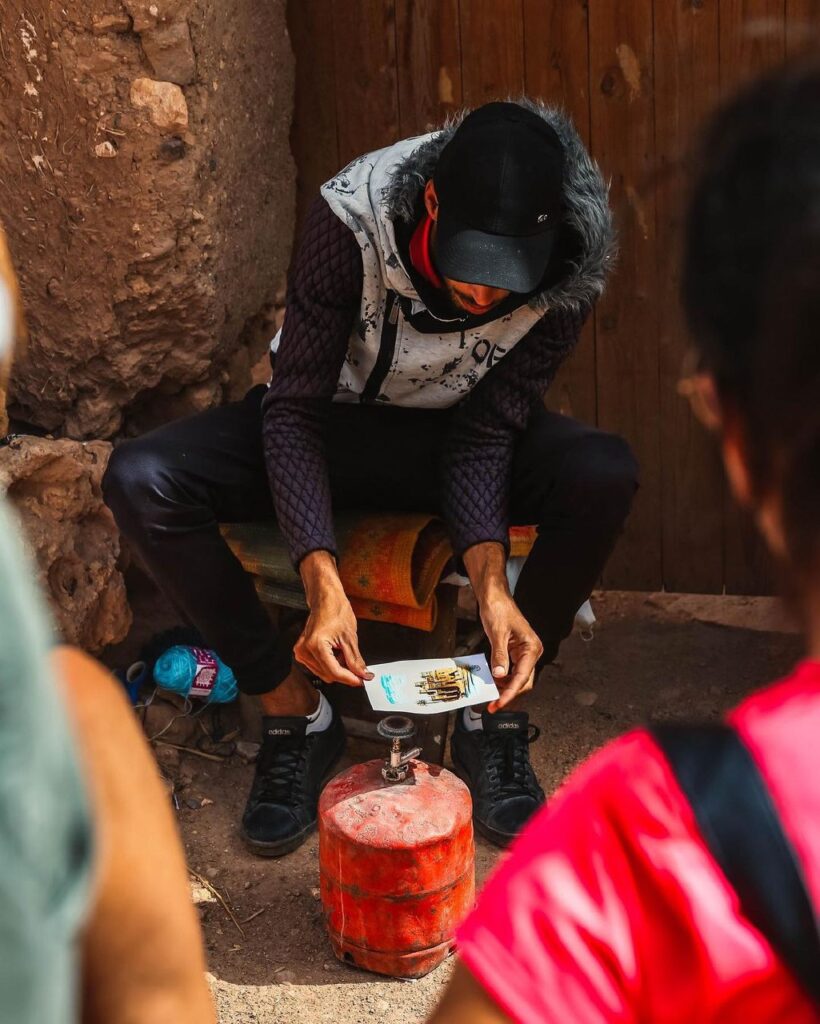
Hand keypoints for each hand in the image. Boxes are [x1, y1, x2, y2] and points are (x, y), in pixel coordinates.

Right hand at [295, 550, 372, 686]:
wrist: (325, 599)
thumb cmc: (336, 611)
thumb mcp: (350, 637)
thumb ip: (356, 660)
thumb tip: (363, 675)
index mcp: (315, 645)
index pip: (334, 672)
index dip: (350, 679)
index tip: (362, 681)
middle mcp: (304, 650)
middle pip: (329, 675)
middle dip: (345, 673)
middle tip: (358, 666)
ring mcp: (301, 652)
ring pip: (324, 673)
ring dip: (337, 668)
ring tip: (343, 652)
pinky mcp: (302, 653)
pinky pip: (319, 667)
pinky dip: (330, 664)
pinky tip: (335, 653)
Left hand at [481, 592, 542, 711]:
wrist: (494, 596)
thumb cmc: (498, 609)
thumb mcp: (497, 633)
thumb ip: (499, 655)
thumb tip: (499, 675)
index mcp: (531, 648)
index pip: (522, 677)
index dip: (510, 693)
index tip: (499, 703)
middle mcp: (531, 652)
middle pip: (523, 682)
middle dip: (509, 694)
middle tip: (492, 704)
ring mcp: (524, 653)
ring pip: (517, 678)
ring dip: (505, 688)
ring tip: (490, 695)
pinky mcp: (515, 652)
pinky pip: (511, 671)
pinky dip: (502, 679)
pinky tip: (493, 682)